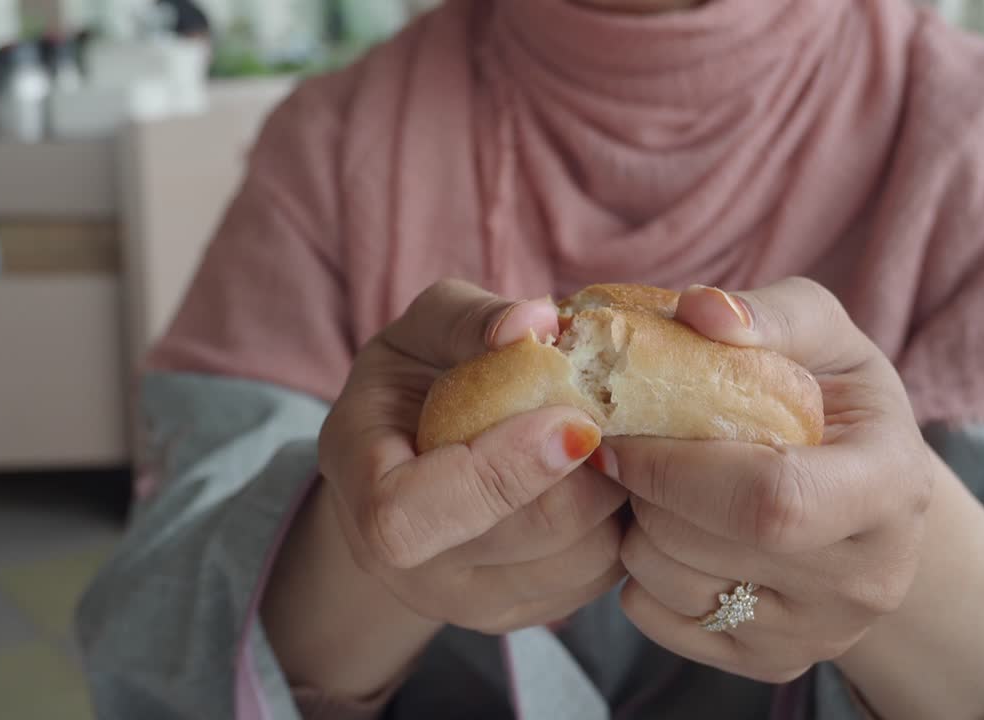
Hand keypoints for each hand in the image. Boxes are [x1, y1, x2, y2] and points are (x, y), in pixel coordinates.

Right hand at [318, 279, 627, 634]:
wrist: (405, 465)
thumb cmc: (411, 384)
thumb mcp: (421, 330)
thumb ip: (469, 318)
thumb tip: (535, 323)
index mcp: (363, 490)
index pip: (410, 515)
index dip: (497, 470)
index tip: (568, 418)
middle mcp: (412, 568)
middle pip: (526, 534)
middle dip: (589, 466)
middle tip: (615, 408)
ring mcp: (470, 604)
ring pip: (581, 560)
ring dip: (616, 491)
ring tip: (611, 438)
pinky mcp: (525, 613)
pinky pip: (601, 576)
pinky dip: (620, 521)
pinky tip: (605, 474)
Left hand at [606, 278, 934, 683]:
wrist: (863, 491)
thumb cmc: (833, 396)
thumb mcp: (821, 334)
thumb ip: (771, 313)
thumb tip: (701, 312)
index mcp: (891, 486)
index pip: (768, 499)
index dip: (672, 465)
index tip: (619, 428)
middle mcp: (869, 578)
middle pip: (701, 541)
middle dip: (642, 486)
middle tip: (634, 448)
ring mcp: (822, 633)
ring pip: (668, 582)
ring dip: (635, 525)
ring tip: (660, 487)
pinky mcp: (771, 663)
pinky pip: (655, 620)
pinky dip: (639, 572)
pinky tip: (669, 531)